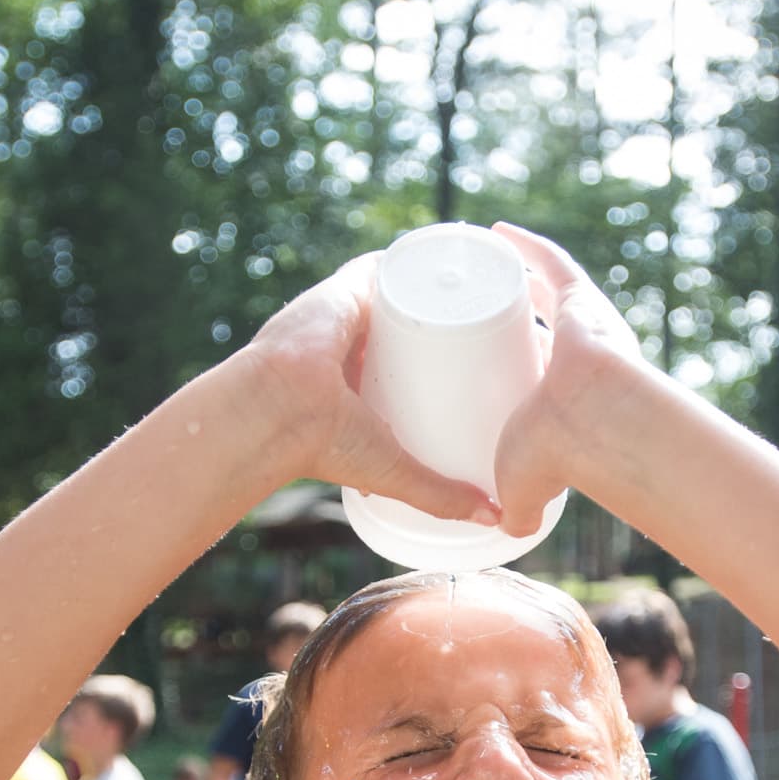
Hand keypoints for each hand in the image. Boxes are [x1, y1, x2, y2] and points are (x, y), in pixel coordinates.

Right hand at [237, 255, 502, 525]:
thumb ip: (440, 496)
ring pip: (411, 293)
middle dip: (454, 324)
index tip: (483, 368)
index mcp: (357, 381)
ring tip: (492, 299)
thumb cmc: (324, 445)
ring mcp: (353, 309)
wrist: (279, 406)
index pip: (411, 362)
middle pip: (417, 324)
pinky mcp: (353, 282)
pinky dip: (425, 259)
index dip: (447, 360)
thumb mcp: (393, 473)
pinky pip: (394, 263)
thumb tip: (494, 520)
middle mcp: (355, 341)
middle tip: (499, 334)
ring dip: (445, 291)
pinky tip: (463, 261)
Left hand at [488, 223, 656, 537]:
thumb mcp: (524, 484)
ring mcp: (581, 324)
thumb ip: (517, 508)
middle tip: (459, 309)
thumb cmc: (560, 454)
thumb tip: (504, 527)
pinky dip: (524, 246)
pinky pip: (549, 262)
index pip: (532, 368)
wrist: (598, 421)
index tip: (472, 355)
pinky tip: (493, 234)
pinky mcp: (580, 299)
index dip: (506, 359)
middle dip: (501, 315)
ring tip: (470, 269)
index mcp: (565, 394)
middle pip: (531, 325)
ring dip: (508, 276)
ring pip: (538, 291)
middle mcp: (578, 353)